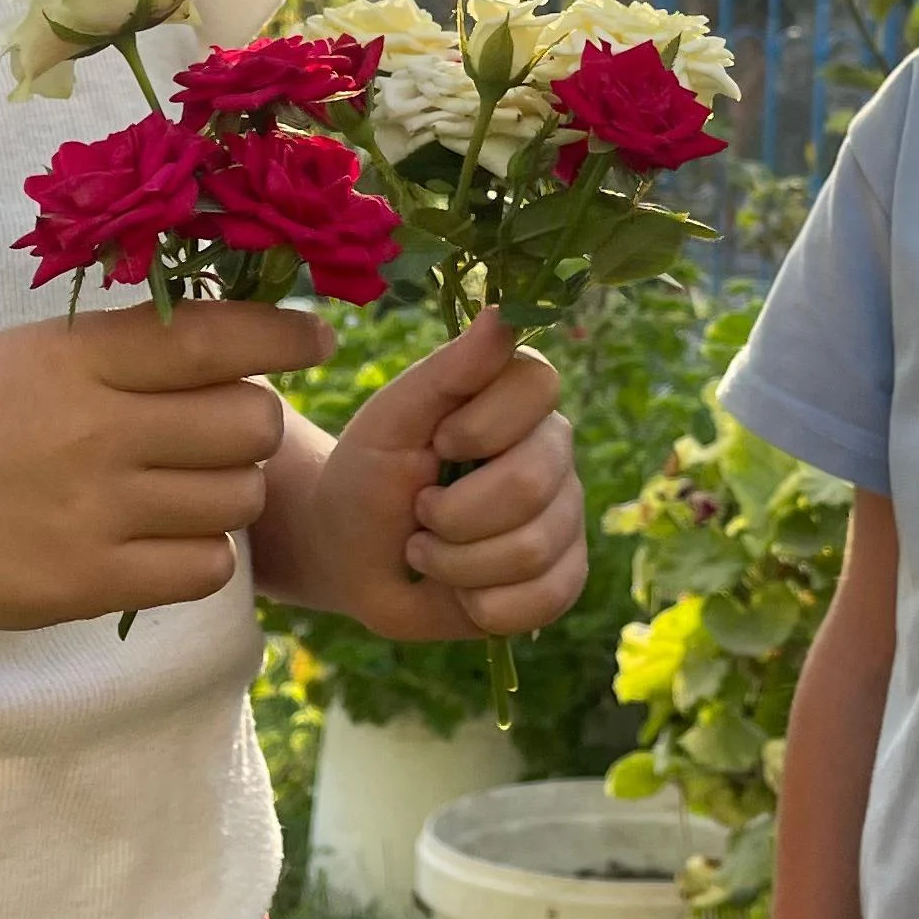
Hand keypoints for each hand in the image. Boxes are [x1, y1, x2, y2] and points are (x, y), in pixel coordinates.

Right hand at [0, 299, 330, 631]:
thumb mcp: (35, 354)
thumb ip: (130, 346)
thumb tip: (246, 336)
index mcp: (78, 359)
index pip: (216, 337)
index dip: (285, 336)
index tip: (316, 339)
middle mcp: (94, 431)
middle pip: (249, 422)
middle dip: (253, 423)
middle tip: (221, 429)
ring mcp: (94, 513)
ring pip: (238, 497)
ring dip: (229, 491)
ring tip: (183, 487)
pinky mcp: (89, 584)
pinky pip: (207, 567)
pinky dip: (202, 553)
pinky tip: (164, 538)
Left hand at [275, 310, 586, 640]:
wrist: (352, 557)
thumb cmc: (367, 476)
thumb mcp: (391, 420)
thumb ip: (448, 370)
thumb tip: (504, 314)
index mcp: (517, 397)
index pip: (539, 386)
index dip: (480, 426)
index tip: (436, 443)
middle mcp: (554, 451)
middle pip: (532, 482)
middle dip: (452, 513)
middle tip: (420, 515)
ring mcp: (566, 516)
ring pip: (535, 548)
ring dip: (457, 563)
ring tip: (428, 552)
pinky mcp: (565, 577)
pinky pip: (547, 598)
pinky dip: (485, 604)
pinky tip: (460, 591)